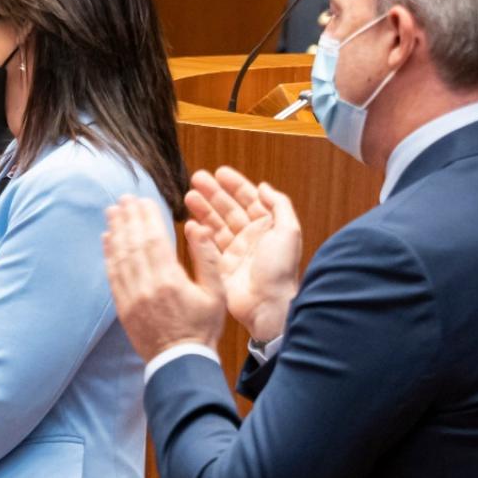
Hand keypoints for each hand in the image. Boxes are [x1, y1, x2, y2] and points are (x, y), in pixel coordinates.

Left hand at [101, 196, 225, 361]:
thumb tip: (196, 226)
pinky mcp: (122, 307)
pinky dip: (108, 255)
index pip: (154, 239)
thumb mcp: (216, 292)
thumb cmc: (203, 327)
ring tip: (112, 212)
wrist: (180, 361)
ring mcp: (131, 298)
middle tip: (123, 199)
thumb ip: (207, 257)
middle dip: (128, 219)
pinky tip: (107, 240)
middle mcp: (146, 286)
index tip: (142, 199)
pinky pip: (112, 276)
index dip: (146, 217)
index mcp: (170, 280)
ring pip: (120, 257)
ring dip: (115, 232)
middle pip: (133, 244)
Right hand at [184, 167, 302, 342]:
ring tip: (188, 196)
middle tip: (196, 179)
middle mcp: (250, 237)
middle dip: (213, 193)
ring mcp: (234, 252)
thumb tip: (265, 186)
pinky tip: (189, 222)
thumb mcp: (289, 231)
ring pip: (215, 224)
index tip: (220, 172)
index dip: (235, 184)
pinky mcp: (220, 266)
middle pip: (229, 209)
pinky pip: (207, 245)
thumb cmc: (279, 271)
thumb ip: (279, 205)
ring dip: (203, 209)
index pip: (249, 199)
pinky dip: (198, 232)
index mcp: (268, 228)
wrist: (267, 305)